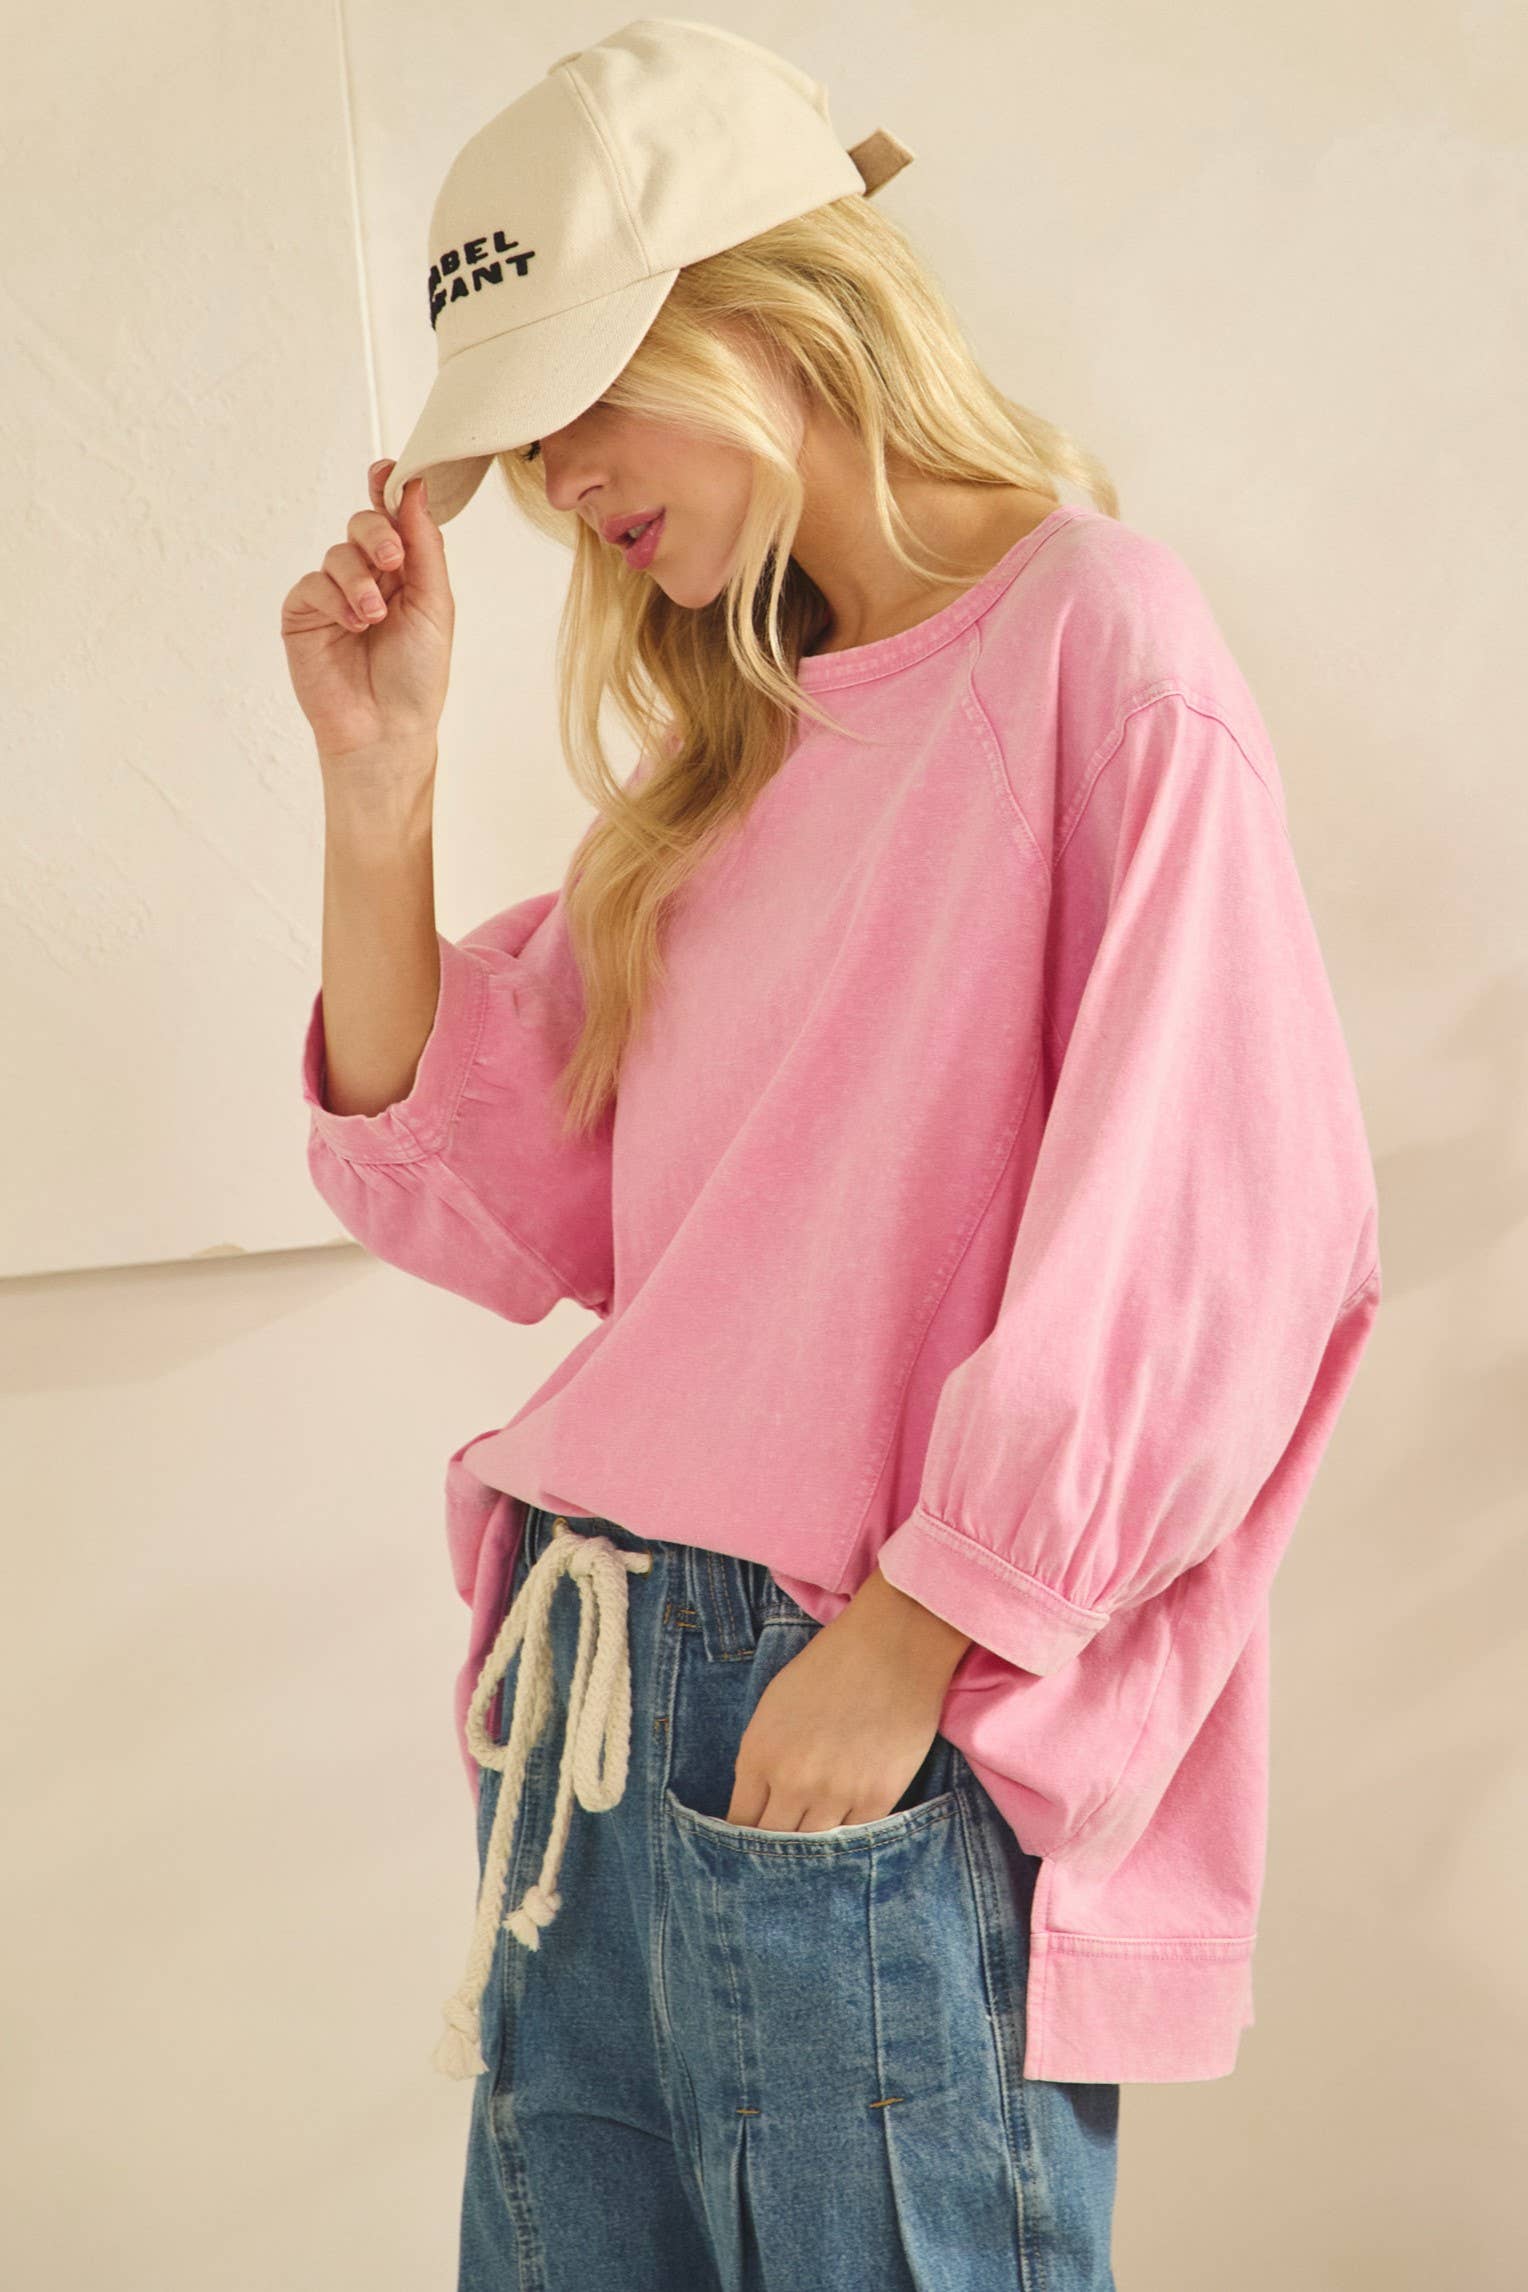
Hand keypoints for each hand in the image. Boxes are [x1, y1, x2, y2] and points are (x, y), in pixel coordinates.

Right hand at [279, 458, 454, 767]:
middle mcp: (368, 577)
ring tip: (372, 618)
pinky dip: (334, 599)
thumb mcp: (434, 604)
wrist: (386, 729)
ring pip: (338, 552)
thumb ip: (424, 546)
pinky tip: (351, 626)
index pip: (394, 518)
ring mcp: (333, 594)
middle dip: (376, 534)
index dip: (389, 490)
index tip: (387, 473)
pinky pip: (312, 583)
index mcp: (405, 572)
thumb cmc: (417, 675)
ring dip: (357, 580)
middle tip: (391, 560)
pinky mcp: (304, 613)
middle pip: (364, 524)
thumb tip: (416, 487)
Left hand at [724, 1569, 971, 1831]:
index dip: (743, 1840)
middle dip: (773, 1853)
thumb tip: (759, 1805)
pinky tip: (845, 1833)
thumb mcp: (773, 1707)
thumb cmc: (829, 1666)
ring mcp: (838, 1794)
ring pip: (815, 1847)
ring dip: (812, 1849)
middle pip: (774, 1842)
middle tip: (780, 1856)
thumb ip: (760, 1760)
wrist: (892, 1645)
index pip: (740, 1824)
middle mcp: (793, 1781)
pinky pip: (855, 1837)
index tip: (749, 1846)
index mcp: (759, 1754)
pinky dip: (848, 1838)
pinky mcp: (878, 1798)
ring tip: (813, 1850)